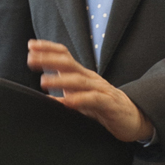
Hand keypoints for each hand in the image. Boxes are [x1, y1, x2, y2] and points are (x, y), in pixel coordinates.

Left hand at [27, 40, 153, 142]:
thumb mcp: (80, 100)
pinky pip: (94, 99)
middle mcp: (90, 78)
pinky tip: (67, 101)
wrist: (133, 118)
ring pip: (79, 81)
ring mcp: (101, 90)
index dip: (48, 49)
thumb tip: (43, 98)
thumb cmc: (103, 107)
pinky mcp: (110, 104)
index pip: (64, 56)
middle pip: (68, 64)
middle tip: (31, 60)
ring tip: (43, 82)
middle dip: (49, 59)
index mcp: (82, 75)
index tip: (30, 45)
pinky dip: (80, 99)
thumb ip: (63, 96)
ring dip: (60, 80)